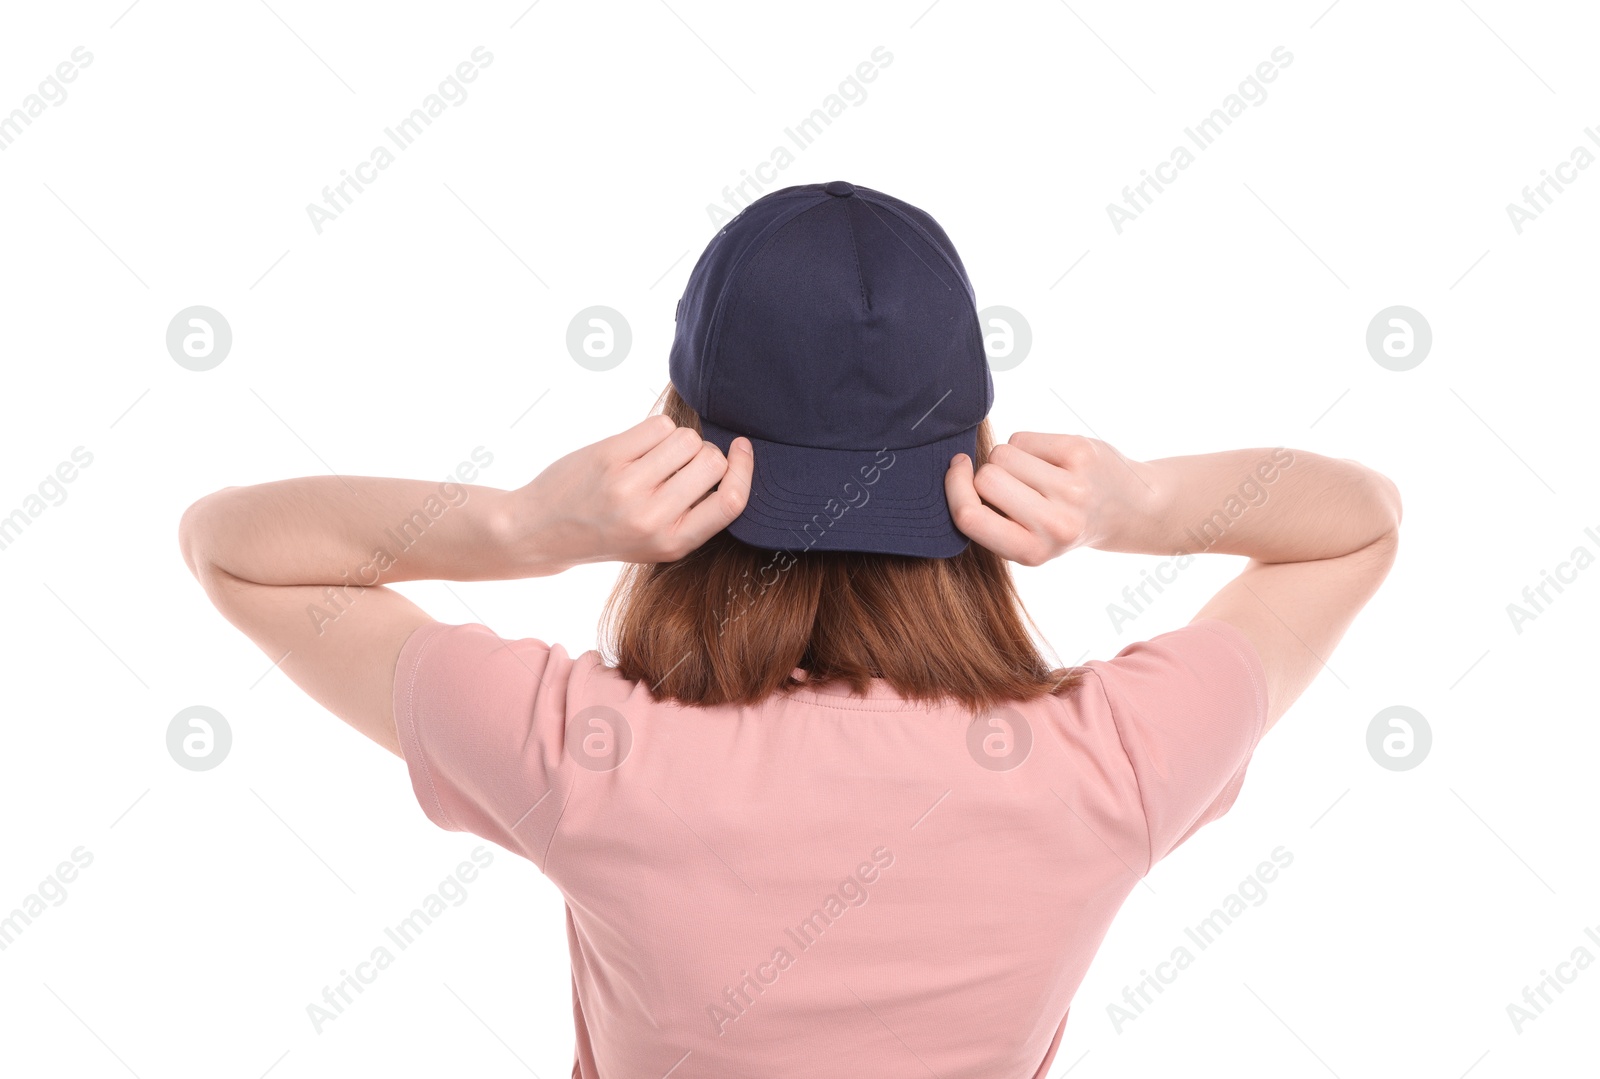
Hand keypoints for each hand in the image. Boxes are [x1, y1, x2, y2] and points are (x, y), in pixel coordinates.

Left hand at [508, 414, 752, 569]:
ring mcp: (631, 486)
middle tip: (677, 465)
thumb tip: (731, 460)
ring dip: (677, 440)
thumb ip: (692, 512)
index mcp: (673, 543)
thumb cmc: (605, 532)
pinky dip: (654, 430)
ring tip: (652, 458)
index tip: (742, 449)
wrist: (542, 531)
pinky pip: (659, 426)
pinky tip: (635, 448)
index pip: (731, 501)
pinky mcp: (610, 459)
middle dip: (704, 453)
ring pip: (687, 439)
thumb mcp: (655, 542)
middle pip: (712, 461)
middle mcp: (654, 518)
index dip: (744, 469)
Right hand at [944, 432, 1157, 565]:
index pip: (970, 517)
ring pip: (1002, 454)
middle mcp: (1055, 524)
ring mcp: (1070, 488)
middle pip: (986, 478)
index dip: (954, 489)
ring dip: (1010, 457)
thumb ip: (992, 519)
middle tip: (1015, 485)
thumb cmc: (1065, 522)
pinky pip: (1024, 438)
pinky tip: (1053, 460)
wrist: (1129, 508)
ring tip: (1036, 474)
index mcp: (1032, 552)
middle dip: (989, 473)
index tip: (957, 470)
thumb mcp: (1029, 541)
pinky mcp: (1080, 454)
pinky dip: (1030, 445)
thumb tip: (954, 469)